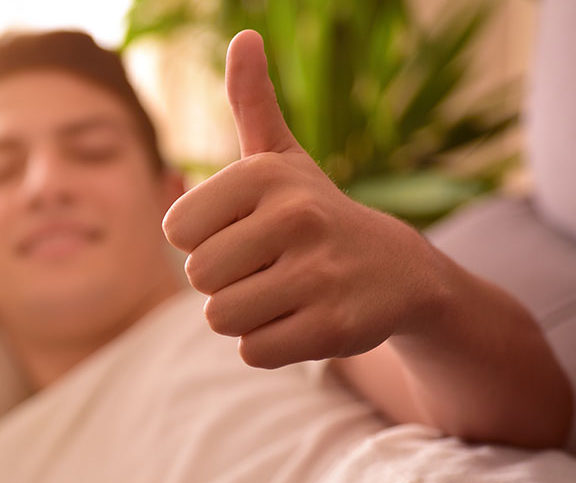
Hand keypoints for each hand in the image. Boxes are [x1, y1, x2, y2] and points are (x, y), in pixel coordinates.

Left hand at [163, 30, 447, 368]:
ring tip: (285, 291)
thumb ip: (252, 101)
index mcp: (266, 174)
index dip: (203, 240)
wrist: (398, 271)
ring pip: (221, 318)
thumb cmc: (314, 213)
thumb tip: (245, 36)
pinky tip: (302, 318)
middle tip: (267, 267)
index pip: (176, 230)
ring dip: (245, 314)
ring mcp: (318, 274)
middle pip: (197, 278)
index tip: (245, 231)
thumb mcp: (282, 156)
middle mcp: (295, 217)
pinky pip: (253, 351)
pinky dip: (269, 344)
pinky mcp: (333, 328)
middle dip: (224, 281)